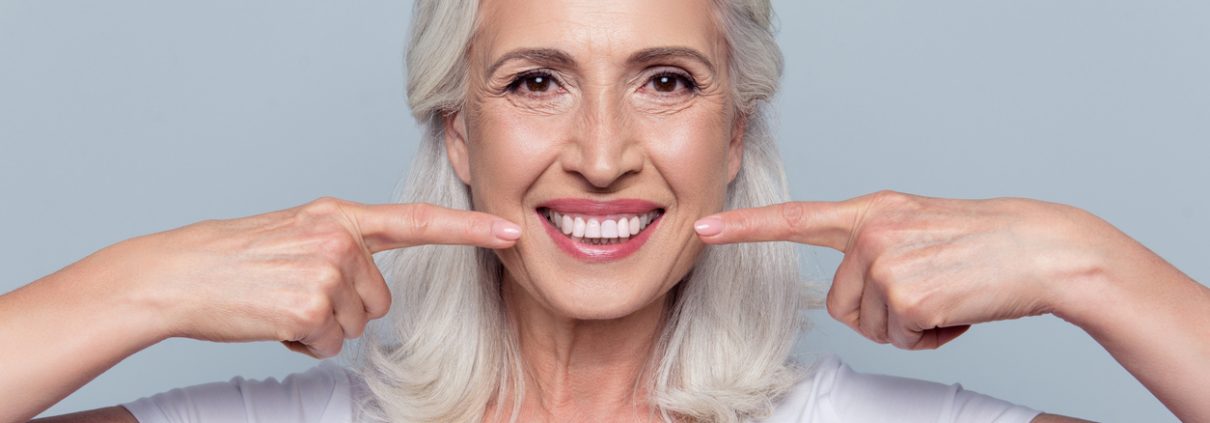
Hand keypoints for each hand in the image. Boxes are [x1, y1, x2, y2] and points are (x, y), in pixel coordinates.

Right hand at [105, 197, 520, 357]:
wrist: (180, 273)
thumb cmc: (238, 258)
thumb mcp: (297, 232)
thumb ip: (344, 244)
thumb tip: (374, 284)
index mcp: (339, 215)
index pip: (417, 221)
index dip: (469, 230)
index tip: (510, 231)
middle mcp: (340, 237)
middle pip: (380, 298)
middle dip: (344, 307)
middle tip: (294, 292)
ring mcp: (327, 271)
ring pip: (357, 324)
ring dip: (322, 326)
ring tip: (280, 302)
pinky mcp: (311, 306)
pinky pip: (330, 344)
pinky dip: (304, 343)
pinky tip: (274, 319)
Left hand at [694, 190, 1117, 349]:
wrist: (1043, 249)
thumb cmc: (985, 246)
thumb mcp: (920, 229)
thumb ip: (877, 246)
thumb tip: (852, 291)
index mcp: (873, 211)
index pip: (797, 219)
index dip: (746, 229)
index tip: (703, 230)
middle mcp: (871, 230)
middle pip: (840, 305)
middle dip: (882, 315)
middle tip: (930, 293)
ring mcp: (884, 259)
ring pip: (869, 326)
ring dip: (908, 326)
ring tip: (948, 295)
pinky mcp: (904, 292)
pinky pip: (900, 338)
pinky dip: (931, 336)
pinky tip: (957, 308)